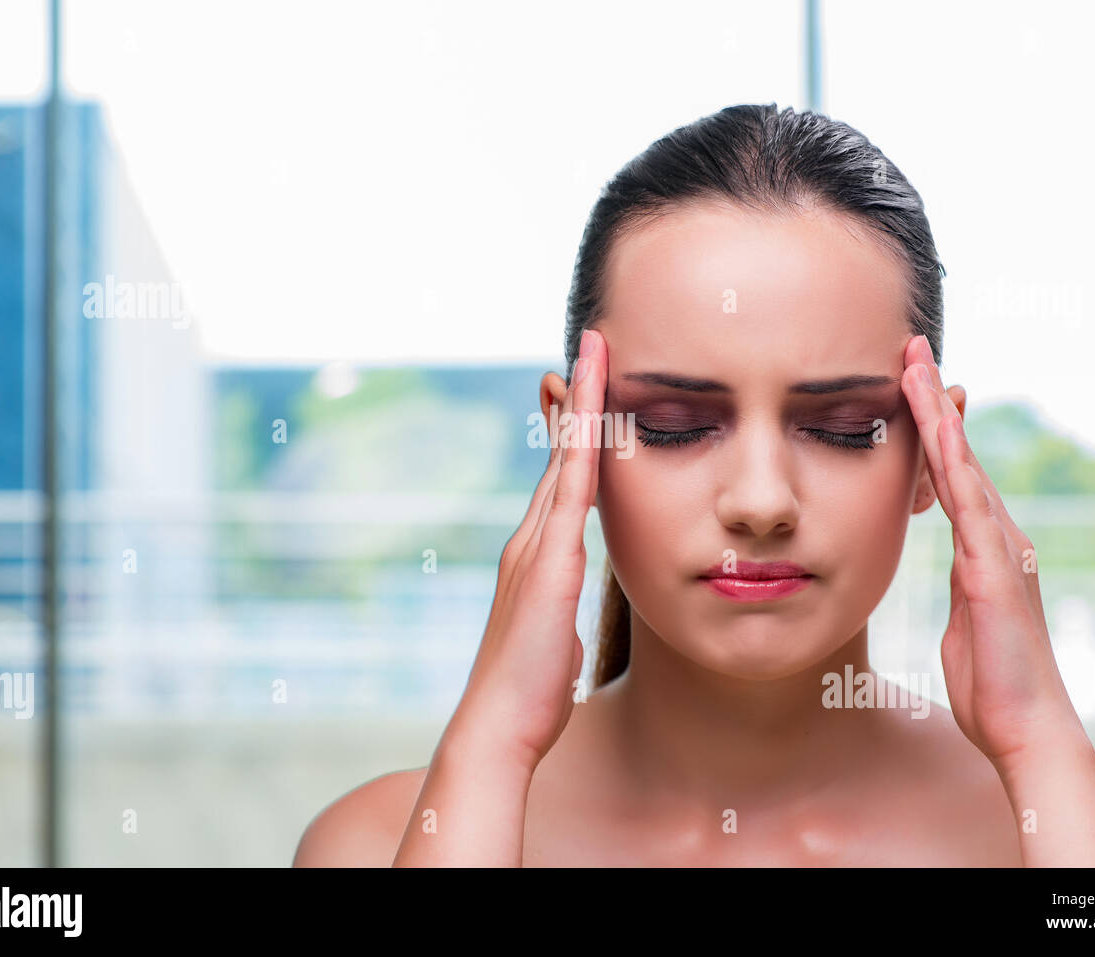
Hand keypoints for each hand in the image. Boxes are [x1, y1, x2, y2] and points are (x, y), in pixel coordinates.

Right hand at [450, 328, 608, 771]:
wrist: (499, 725)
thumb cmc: (529, 693)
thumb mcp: (550, 638)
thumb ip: (555, 610)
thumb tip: (560, 605)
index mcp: (536, 557)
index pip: (560, 483)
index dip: (571, 436)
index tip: (577, 396)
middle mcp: (530, 541)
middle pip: (559, 457)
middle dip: (572, 401)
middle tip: (584, 351)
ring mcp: (535, 547)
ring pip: (564, 461)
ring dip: (579, 406)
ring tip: (591, 357)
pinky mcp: (548, 562)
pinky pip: (572, 490)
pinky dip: (581, 446)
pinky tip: (595, 413)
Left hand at [901, 335, 1083, 767]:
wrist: (1025, 728)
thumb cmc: (992, 684)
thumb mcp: (966, 622)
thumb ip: (963, 590)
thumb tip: (959, 575)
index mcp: (983, 548)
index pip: (950, 475)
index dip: (931, 429)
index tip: (906, 385)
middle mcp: (996, 536)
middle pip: (957, 455)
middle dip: (932, 401)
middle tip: (909, 349)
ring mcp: (998, 548)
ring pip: (962, 466)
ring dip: (936, 414)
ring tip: (912, 366)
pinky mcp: (994, 568)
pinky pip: (968, 504)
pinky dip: (952, 464)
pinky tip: (935, 431)